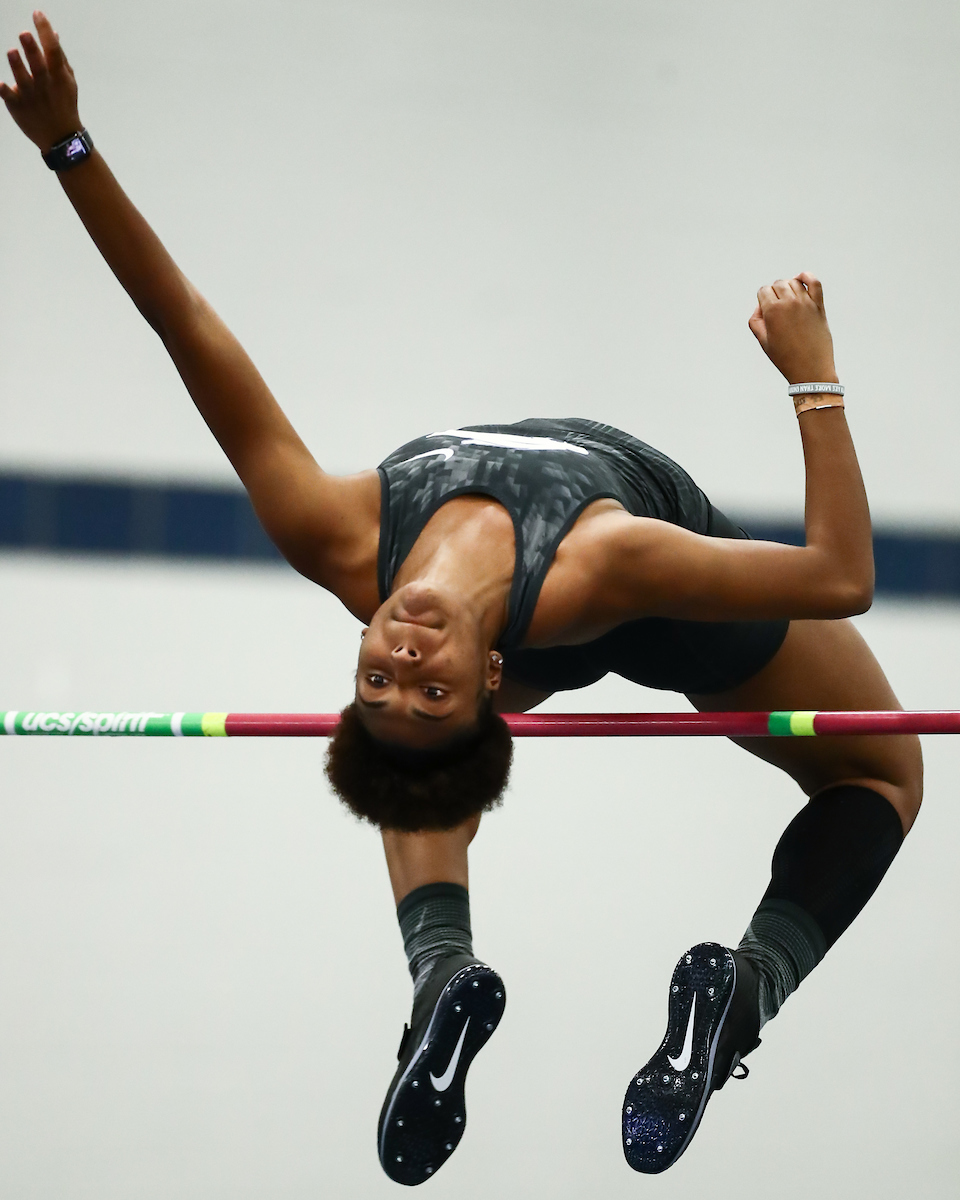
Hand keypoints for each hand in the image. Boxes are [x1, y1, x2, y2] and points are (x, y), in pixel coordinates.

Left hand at [1, 11, 80, 152]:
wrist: (61, 138)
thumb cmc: (64, 105)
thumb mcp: (68, 82)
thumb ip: (59, 58)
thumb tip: (52, 33)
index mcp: (59, 78)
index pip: (53, 51)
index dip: (45, 31)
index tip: (37, 15)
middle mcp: (45, 86)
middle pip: (39, 65)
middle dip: (32, 50)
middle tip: (24, 34)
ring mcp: (31, 97)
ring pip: (22, 79)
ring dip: (17, 66)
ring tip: (12, 52)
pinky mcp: (18, 107)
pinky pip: (8, 96)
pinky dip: (4, 90)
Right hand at [748, 273, 837, 384]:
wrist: (810, 369)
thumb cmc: (785, 358)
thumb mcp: (763, 341)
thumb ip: (756, 321)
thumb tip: (760, 307)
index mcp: (772, 311)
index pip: (763, 290)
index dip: (762, 299)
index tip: (765, 312)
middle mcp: (789, 303)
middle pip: (778, 284)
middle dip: (774, 293)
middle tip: (777, 310)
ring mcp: (805, 303)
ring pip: (793, 282)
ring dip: (788, 287)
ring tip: (788, 301)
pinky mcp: (819, 306)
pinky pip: (814, 282)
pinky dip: (807, 277)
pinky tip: (801, 279)